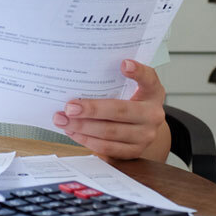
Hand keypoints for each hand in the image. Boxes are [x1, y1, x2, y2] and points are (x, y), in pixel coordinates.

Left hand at [52, 59, 167, 160]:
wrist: (144, 126)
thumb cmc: (132, 100)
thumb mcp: (132, 85)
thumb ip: (115, 77)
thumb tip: (85, 73)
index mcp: (152, 92)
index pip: (149, 78)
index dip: (138, 71)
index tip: (123, 64)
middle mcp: (152, 115)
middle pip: (120, 111)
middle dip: (91, 110)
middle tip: (69, 107)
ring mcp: (145, 136)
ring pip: (110, 133)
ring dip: (82, 127)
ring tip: (63, 120)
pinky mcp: (134, 151)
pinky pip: (107, 148)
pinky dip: (87, 140)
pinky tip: (73, 132)